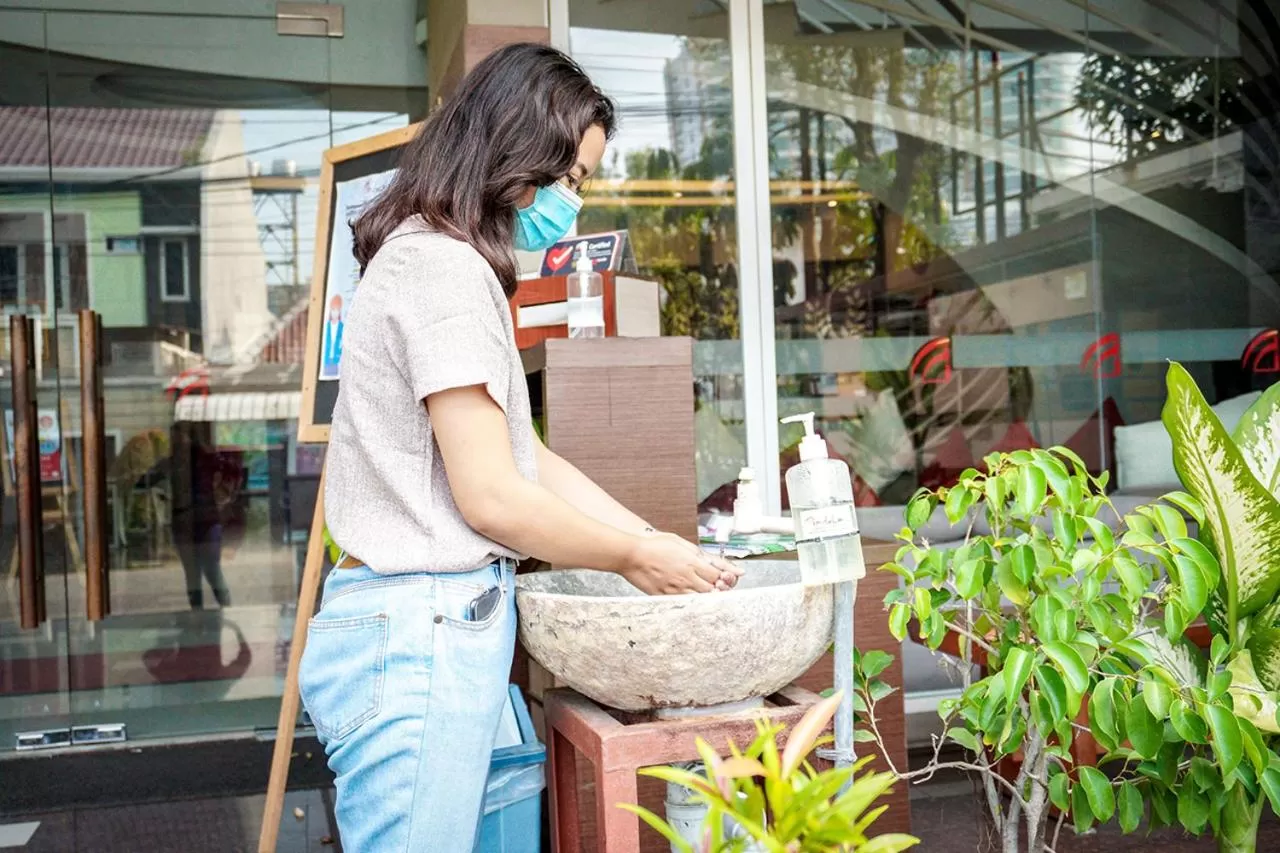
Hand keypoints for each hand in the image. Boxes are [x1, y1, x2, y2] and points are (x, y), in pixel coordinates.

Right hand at [621, 533, 743, 594]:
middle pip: (712, 590)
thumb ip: (700, 554)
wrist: (632, 555)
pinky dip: (691, 602)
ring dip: (706, 597)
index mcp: (692, 562)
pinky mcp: (665, 596)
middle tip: (719, 586)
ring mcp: (676, 589)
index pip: (718, 575)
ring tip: (705, 591)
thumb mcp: (681, 543)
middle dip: (719, 589)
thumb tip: (716, 561)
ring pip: (700, 599)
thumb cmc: (655, 546)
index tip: (725, 577)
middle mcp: (686, 577)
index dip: (725, 577)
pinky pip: (684, 604)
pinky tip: (691, 597)